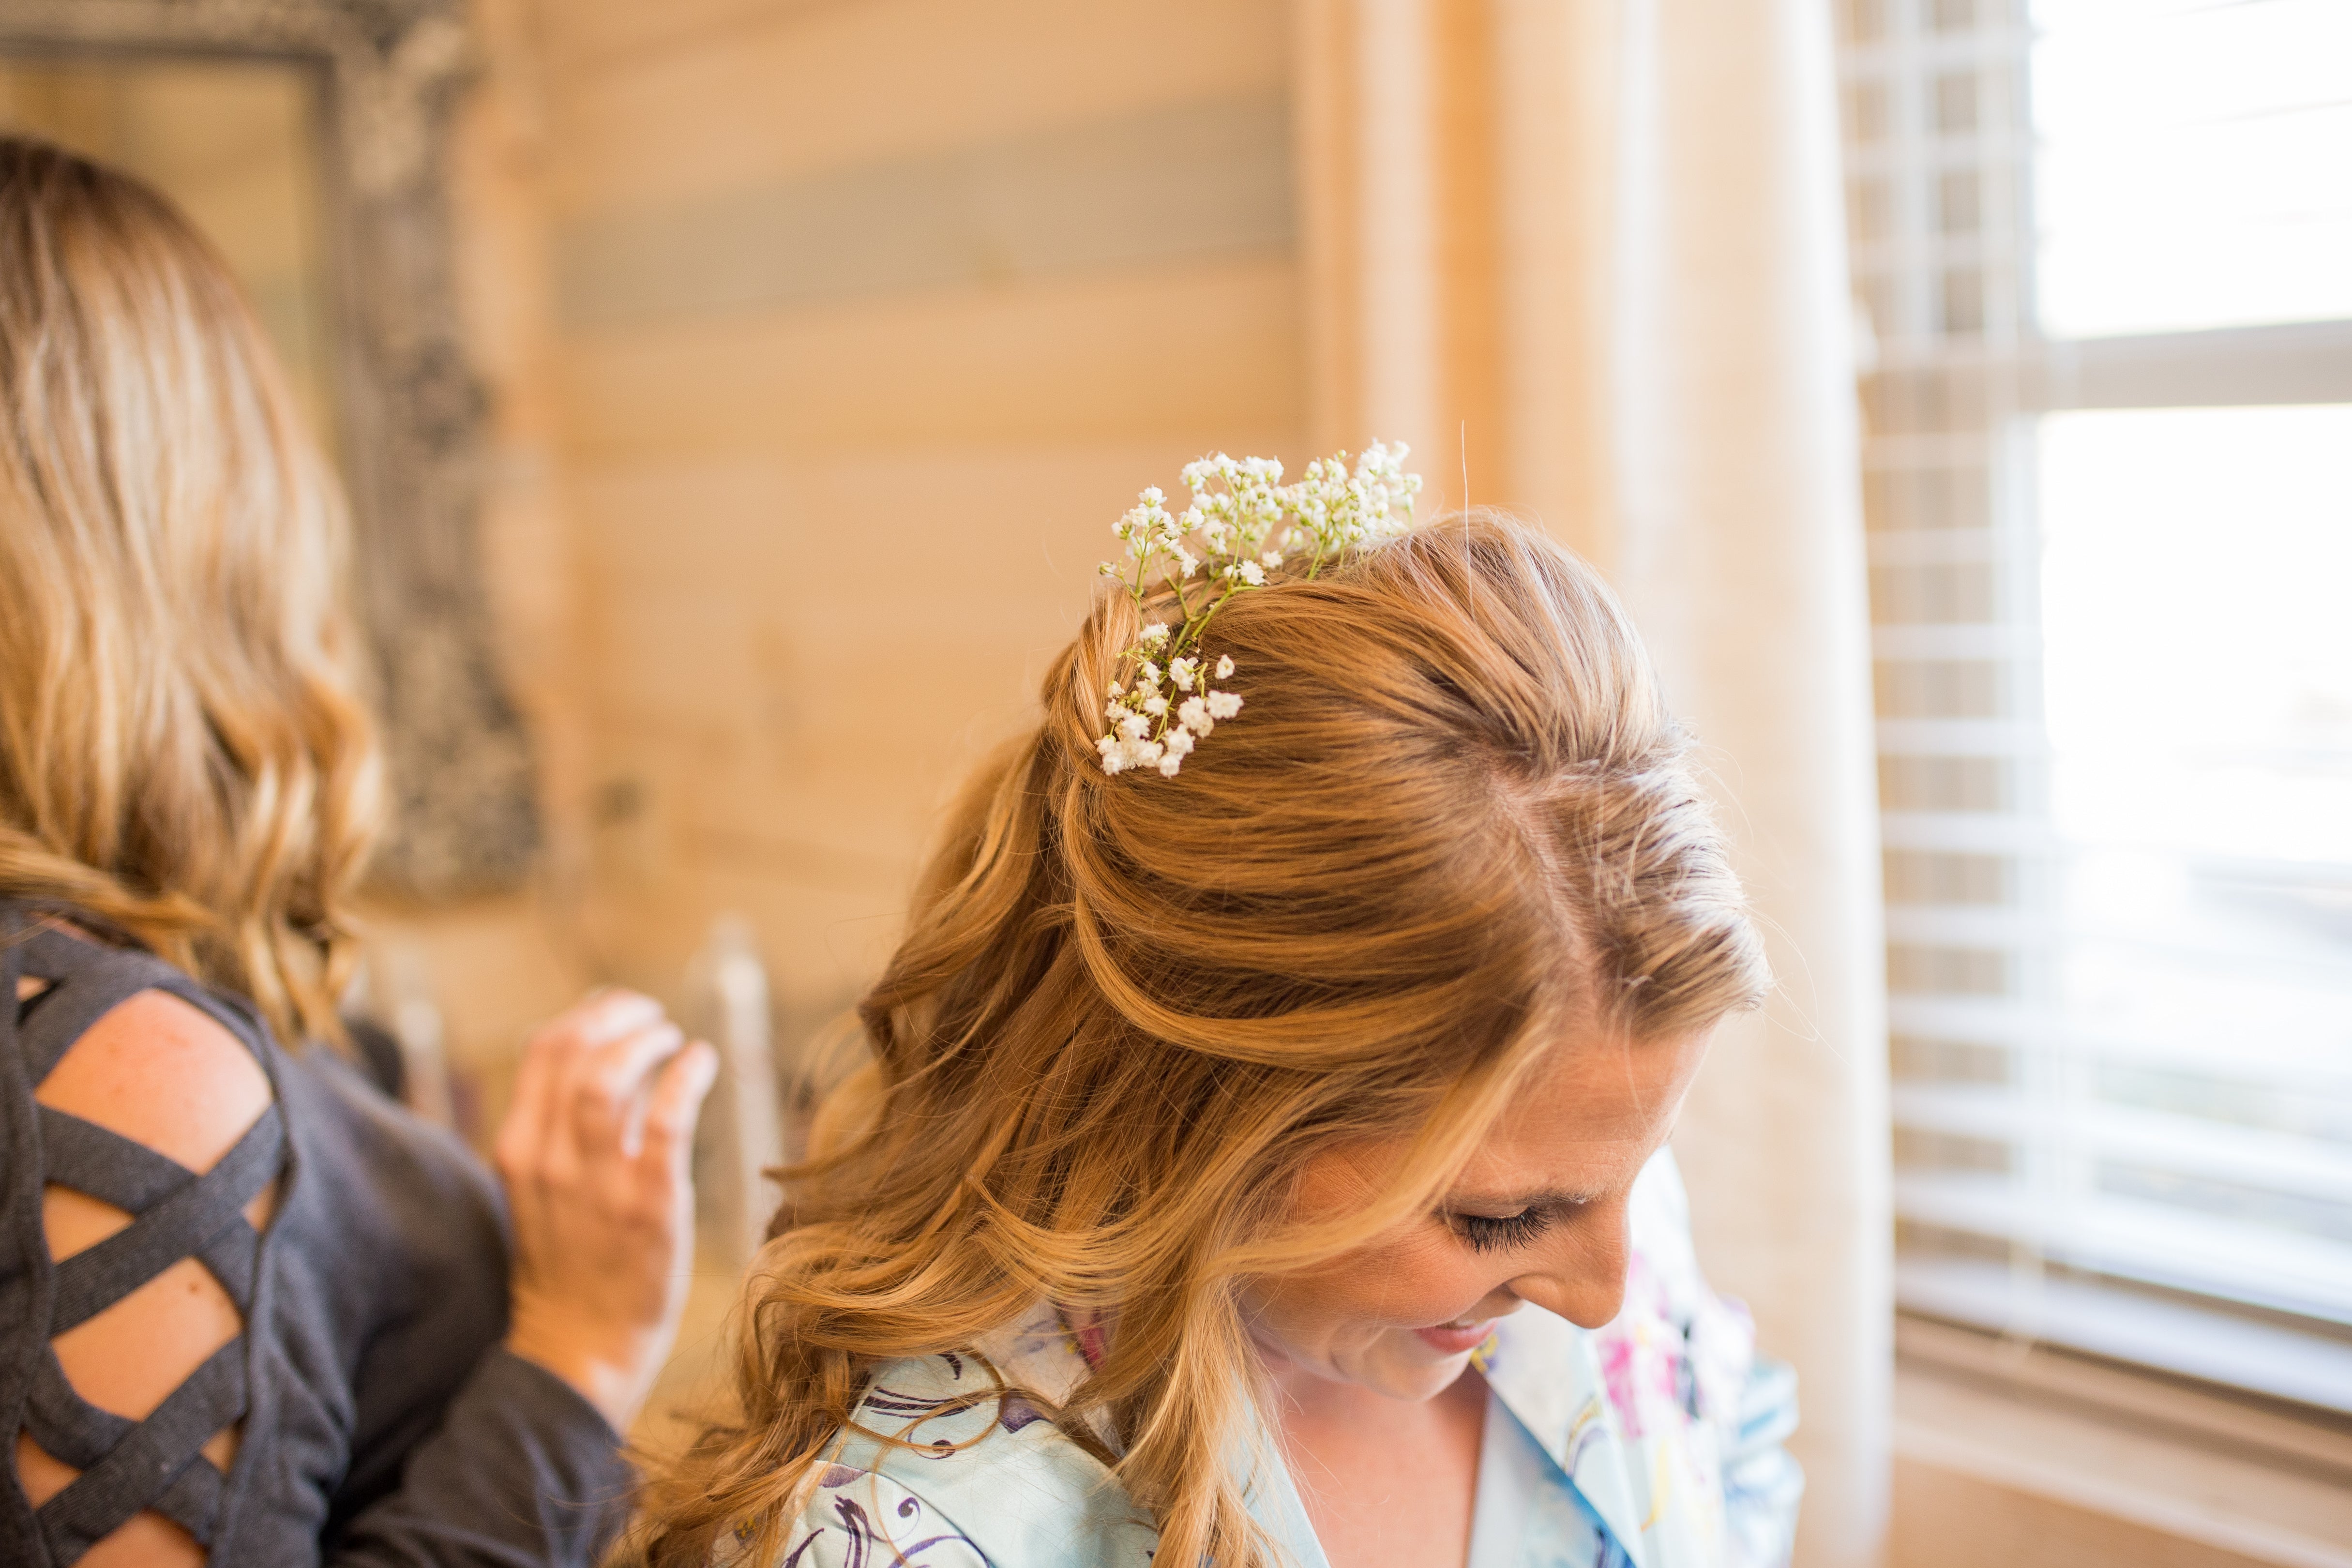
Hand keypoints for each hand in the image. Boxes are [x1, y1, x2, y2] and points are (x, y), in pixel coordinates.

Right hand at [494, 989, 717, 1432]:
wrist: (581, 1347)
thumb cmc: (569, 1262)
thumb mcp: (541, 1188)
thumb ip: (561, 1128)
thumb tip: (601, 1058)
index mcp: (518, 1151)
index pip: (542, 1052)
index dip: (585, 1015)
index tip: (616, 1010)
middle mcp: (549, 1160)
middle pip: (573, 1052)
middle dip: (617, 1016)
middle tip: (650, 1015)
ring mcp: (597, 1183)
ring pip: (609, 1079)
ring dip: (647, 1042)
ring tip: (672, 1038)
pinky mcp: (649, 1205)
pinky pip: (666, 1121)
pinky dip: (685, 1077)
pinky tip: (701, 1061)